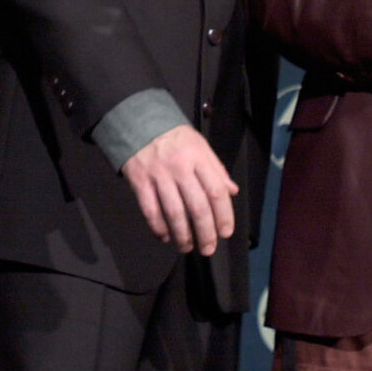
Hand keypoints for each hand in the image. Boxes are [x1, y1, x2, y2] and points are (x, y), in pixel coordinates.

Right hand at [121, 124, 238, 255]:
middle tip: (208, 248)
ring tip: (187, 247)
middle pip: (197, 206)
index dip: (224, 215)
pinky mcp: (139, 181)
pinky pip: (150, 210)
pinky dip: (158, 228)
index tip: (225, 232)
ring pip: (174, 213)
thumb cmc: (174, 137)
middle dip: (205, 232)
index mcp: (198, 157)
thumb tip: (232, 191)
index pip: (216, 191)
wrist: (139, 122)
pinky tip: (165, 236)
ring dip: (183, 235)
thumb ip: (216, 169)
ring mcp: (158, 175)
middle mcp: (180, 167)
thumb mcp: (200, 145)